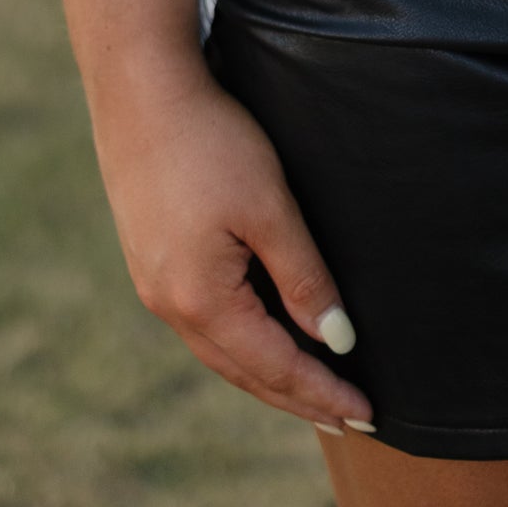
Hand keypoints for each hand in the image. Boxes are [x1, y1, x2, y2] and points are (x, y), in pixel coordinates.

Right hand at [90, 53, 375, 436]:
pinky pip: (204, 323)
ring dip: (268, 374)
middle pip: (244, 372)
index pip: (275, 366)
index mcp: (200, 300)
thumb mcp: (269, 207)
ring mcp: (155, 283)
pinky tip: (261, 336)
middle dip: (298, 397)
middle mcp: (170, 305)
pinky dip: (241, 342)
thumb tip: (337, 341)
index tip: (368, 413)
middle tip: (348, 418)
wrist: (139, 89)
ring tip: (311, 391)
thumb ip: (304, 278)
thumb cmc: (211, 140)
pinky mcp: (151, 258)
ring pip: (221, 351)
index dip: (323, 391)